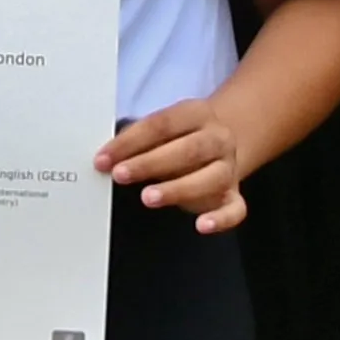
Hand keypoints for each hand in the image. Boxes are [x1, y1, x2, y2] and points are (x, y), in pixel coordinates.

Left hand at [96, 101, 252, 233]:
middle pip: (188, 149)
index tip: (104, 158)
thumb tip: (106, 157)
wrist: (218, 143)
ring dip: (177, 189)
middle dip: (151, 163)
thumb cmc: (179, 138)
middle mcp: (218, 139)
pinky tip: (202, 225)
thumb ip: (137, 139)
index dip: (130, 141)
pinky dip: (220, 219)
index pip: (162, 124)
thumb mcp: (161, 129)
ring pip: (211, 178)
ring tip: (148, 197)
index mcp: (197, 113)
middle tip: (121, 174)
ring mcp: (229, 168)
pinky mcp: (234, 196)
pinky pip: (235, 209)